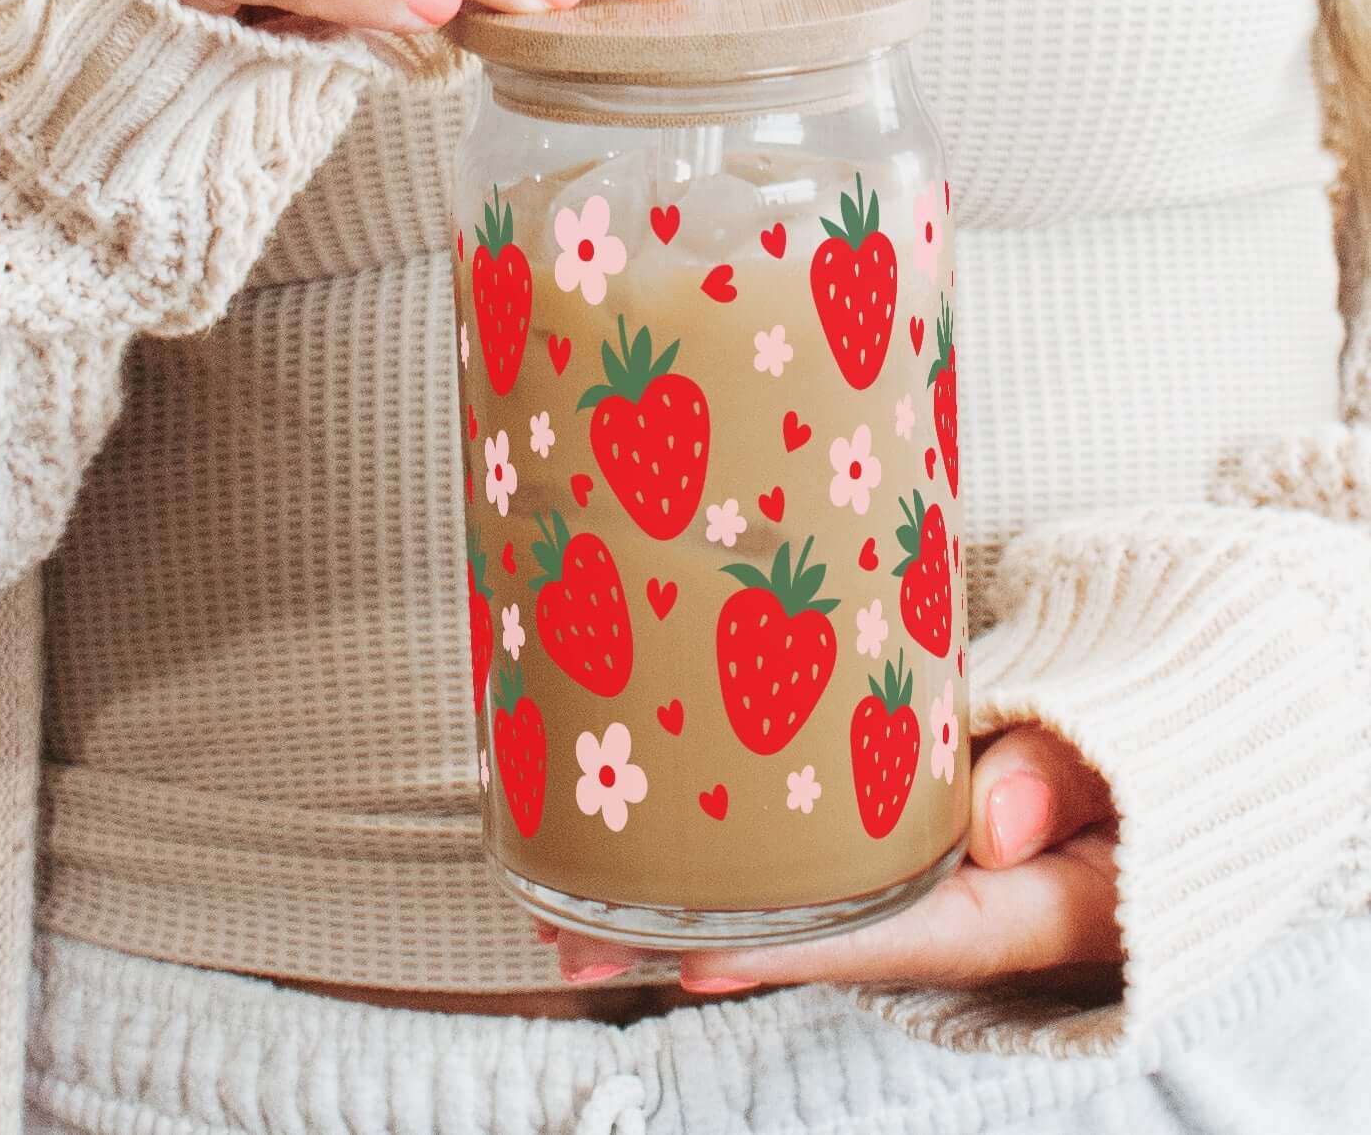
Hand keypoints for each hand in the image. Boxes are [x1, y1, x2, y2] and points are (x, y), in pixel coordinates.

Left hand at [540, 725, 1122, 994]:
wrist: (1140, 750)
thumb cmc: (1131, 762)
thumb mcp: (1124, 773)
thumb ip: (1061, 784)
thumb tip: (989, 827)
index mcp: (1007, 910)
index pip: (887, 935)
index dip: (790, 950)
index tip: (692, 953)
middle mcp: (938, 913)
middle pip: (803, 939)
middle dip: (687, 945)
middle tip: (569, 940)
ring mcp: (902, 883)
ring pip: (782, 908)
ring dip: (674, 912)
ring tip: (562, 909)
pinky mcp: (879, 844)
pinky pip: (797, 865)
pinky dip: (722, 865)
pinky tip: (641, 849)